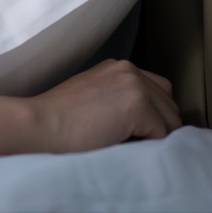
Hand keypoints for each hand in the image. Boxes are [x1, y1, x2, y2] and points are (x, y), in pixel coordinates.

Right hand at [27, 59, 181, 152]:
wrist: (41, 126)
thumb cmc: (59, 121)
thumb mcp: (92, 98)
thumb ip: (118, 99)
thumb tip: (147, 122)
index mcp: (117, 67)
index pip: (157, 90)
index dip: (152, 114)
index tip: (135, 131)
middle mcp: (129, 69)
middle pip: (169, 103)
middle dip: (158, 124)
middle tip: (134, 141)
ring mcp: (134, 85)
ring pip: (170, 119)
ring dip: (155, 135)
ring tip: (129, 144)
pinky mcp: (137, 105)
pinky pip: (162, 134)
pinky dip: (149, 145)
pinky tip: (124, 145)